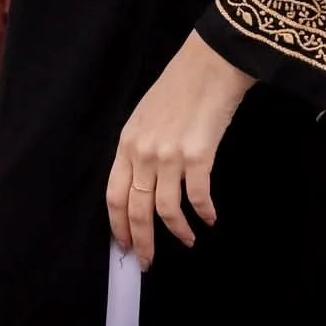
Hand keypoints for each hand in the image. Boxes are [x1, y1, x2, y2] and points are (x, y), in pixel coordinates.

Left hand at [107, 31, 253, 269]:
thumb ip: (140, 148)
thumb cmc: (181, 85)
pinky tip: (210, 218)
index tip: (125, 247)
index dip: (118, 227)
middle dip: (142, 242)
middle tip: (148, 263)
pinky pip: (197, 197)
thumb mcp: (147, 115)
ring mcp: (169, 156)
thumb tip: (143, 185)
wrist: (212, 62)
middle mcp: (143, 152)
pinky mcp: (197, 156)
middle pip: (136, 210)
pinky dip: (204, 213)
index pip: (114, 196)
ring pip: (166, 210)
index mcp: (127, 142)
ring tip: (188, 241)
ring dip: (177, 232)